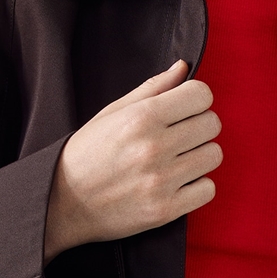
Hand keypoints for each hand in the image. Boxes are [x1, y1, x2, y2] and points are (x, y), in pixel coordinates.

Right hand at [44, 59, 220, 261]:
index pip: (201, 95)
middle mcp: (154, 147)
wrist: (63, 202)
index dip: (196, 99)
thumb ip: (152, 88)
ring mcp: (161, 181)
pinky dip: (198, 185)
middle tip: (180, 135)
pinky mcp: (166, 210)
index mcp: (141, 117)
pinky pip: (208, 189)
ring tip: (178, 159)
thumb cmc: (87, 153)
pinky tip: (178, 182)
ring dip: (200, 155)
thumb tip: (183, 67)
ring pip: (213, 155)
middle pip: (212, 124)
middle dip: (199, 125)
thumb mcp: (112, 112)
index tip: (184, 109)